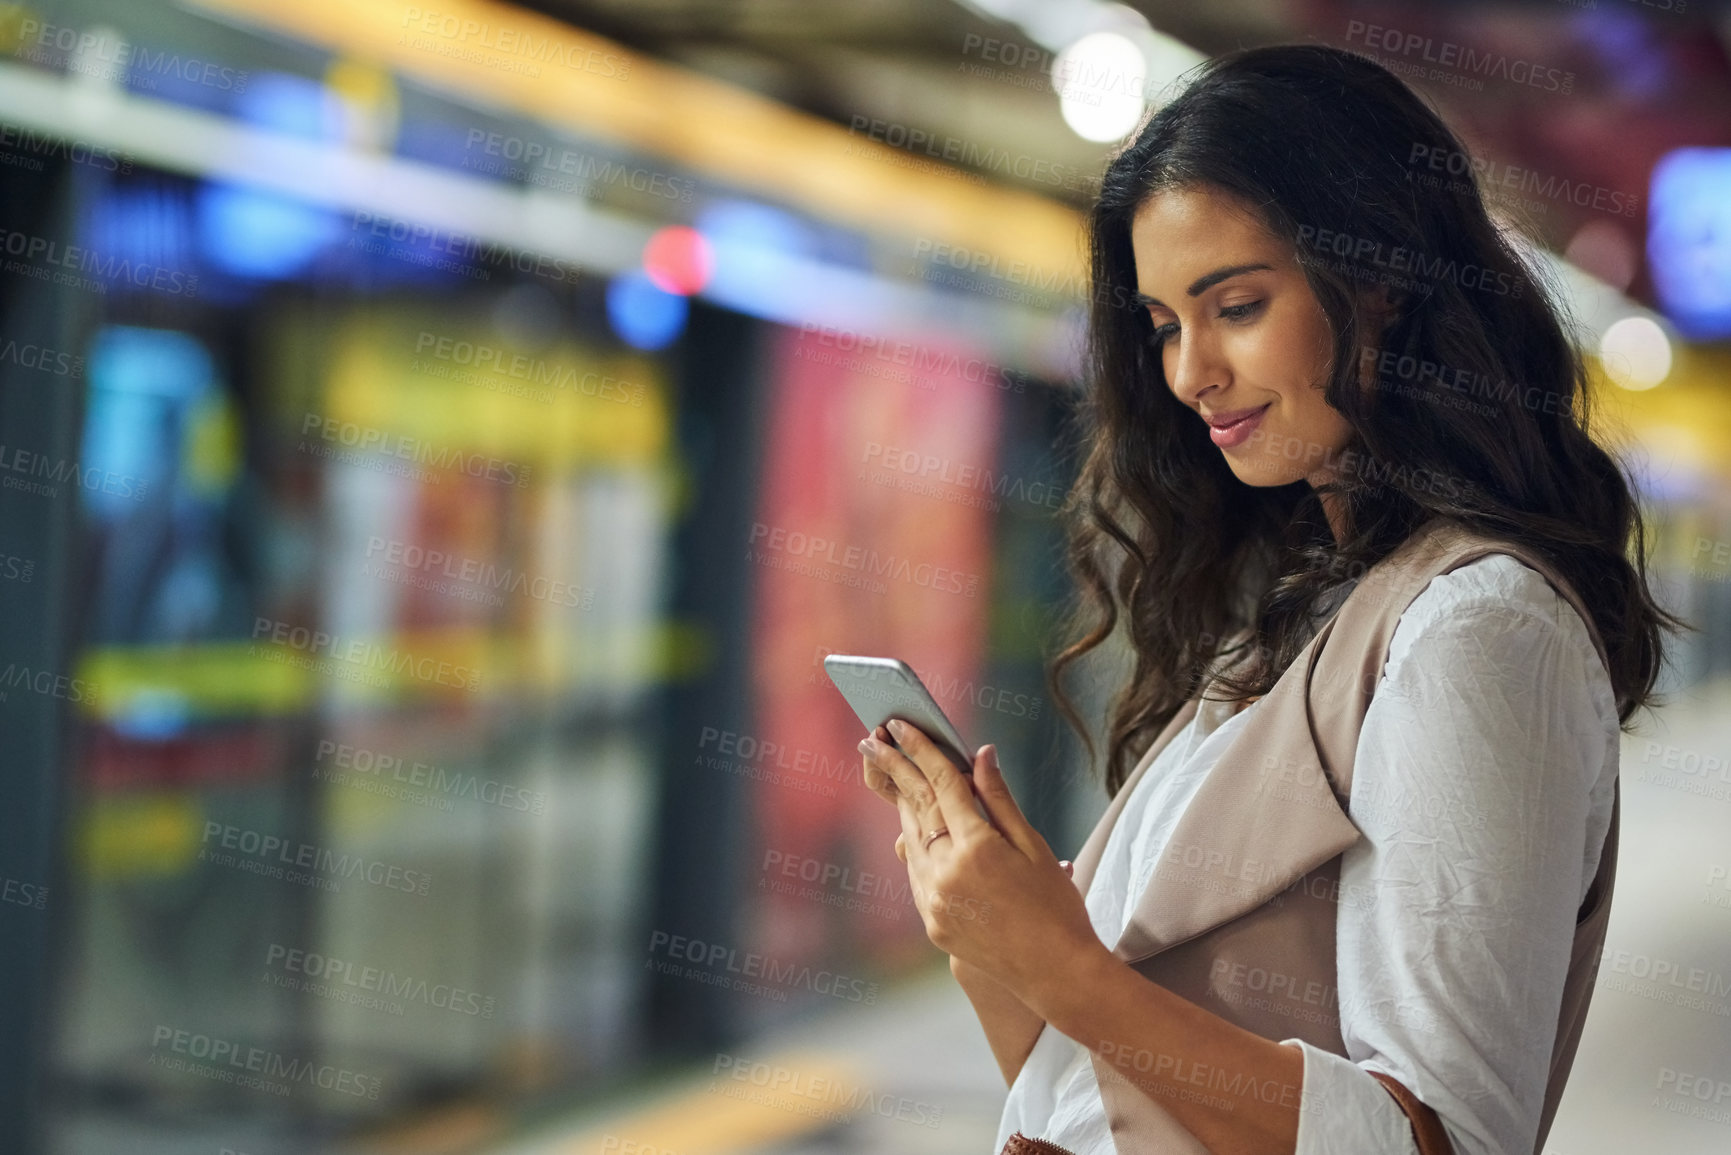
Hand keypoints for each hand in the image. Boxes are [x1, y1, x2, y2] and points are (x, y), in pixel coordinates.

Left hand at [859, 719, 1103, 1008]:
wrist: (1057, 973)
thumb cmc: (1057, 905)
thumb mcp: (1034, 846)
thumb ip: (999, 799)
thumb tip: (980, 754)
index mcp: (977, 849)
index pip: (941, 785)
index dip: (921, 750)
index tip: (901, 725)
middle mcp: (946, 874)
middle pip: (915, 807)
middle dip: (894, 769)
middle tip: (873, 739)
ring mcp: (934, 902)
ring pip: (910, 840)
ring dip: (902, 805)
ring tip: (893, 774)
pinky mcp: (931, 923)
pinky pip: (916, 873)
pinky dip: (914, 845)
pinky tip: (914, 828)